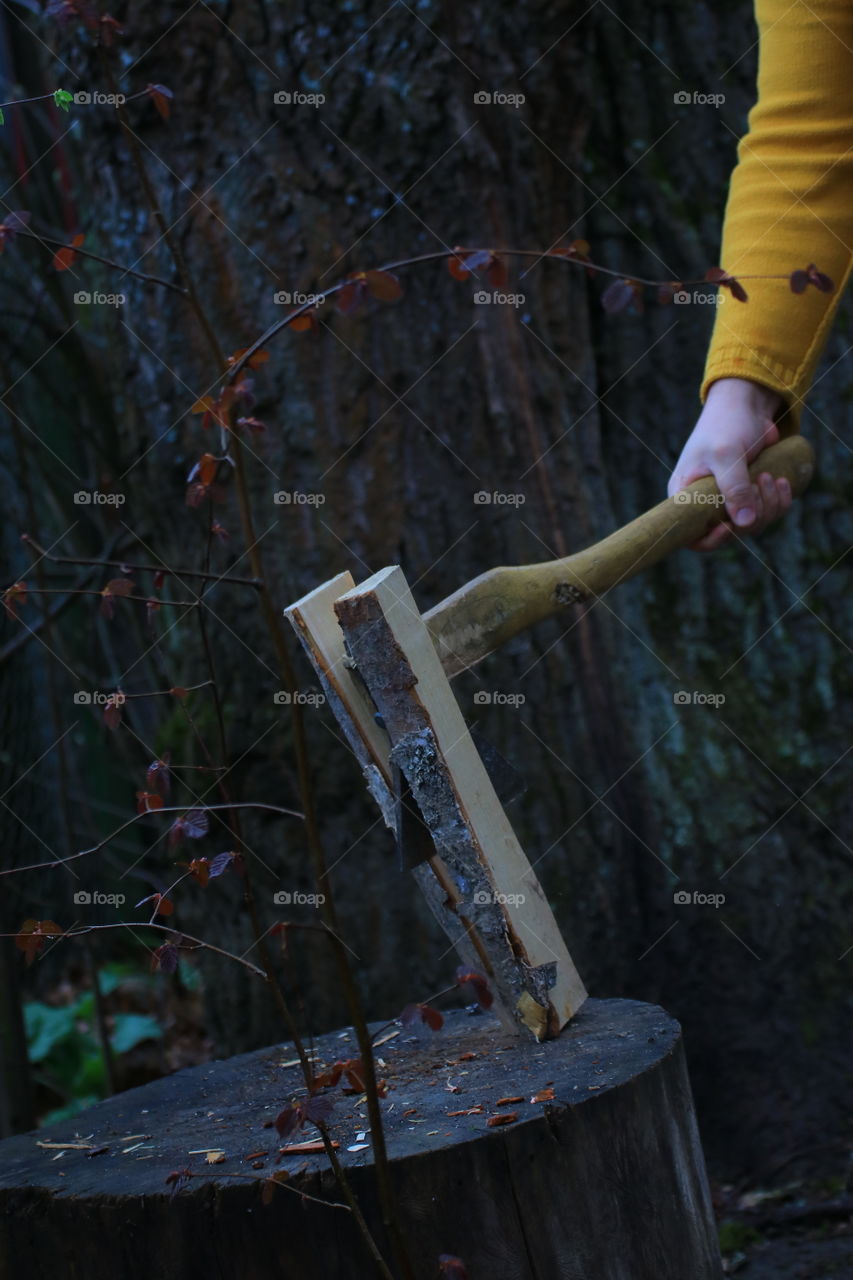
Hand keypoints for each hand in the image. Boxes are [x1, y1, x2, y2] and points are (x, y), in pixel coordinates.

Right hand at [668, 377, 794, 550]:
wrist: (746, 403)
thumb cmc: (726, 424)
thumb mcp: (726, 455)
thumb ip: (734, 488)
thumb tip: (744, 524)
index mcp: (686, 495)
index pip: (692, 537)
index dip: (712, 539)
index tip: (731, 525)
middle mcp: (705, 502)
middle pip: (730, 533)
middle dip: (752, 514)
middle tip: (760, 482)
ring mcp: (729, 499)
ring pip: (752, 524)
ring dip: (769, 505)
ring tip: (771, 477)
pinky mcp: (750, 493)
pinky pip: (767, 512)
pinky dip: (779, 501)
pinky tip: (782, 481)